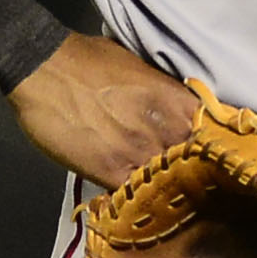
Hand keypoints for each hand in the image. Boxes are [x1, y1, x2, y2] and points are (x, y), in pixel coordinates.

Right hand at [13, 33, 200, 187]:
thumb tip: (173, 111)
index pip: (213, 137)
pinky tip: (135, 197)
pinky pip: (136, 195)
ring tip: (157, 190)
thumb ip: (164, 95)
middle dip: (189, 171)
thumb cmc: (88, 59)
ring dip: (163, 187)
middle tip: (179, 178)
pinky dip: (137, 198)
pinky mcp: (111, 172)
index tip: (205, 157)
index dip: (210, 150)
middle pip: (195, 165)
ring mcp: (141, 153)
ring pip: (168, 184)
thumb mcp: (140, 68)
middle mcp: (168, 129)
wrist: (43, 67)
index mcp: (178, 102)